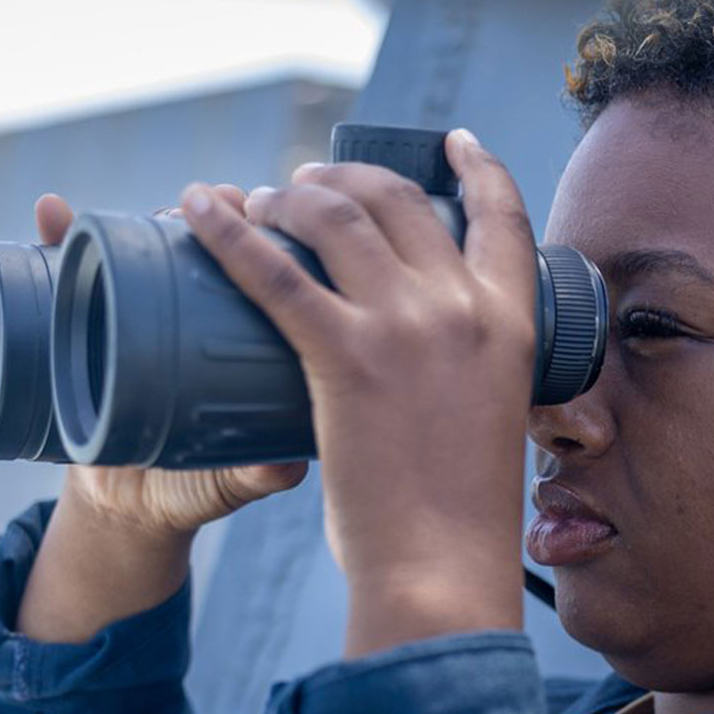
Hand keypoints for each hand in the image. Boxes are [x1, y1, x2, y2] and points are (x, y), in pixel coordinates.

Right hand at [35, 192, 308, 538]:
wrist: (125, 509)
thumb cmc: (190, 487)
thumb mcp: (227, 481)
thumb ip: (258, 475)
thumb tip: (287, 465)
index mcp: (236, 341)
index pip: (259, 270)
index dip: (263, 236)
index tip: (260, 217)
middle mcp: (190, 316)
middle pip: (207, 243)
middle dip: (216, 211)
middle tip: (223, 201)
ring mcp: (135, 315)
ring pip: (139, 247)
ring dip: (144, 212)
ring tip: (158, 207)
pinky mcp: (81, 326)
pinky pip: (64, 277)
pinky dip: (53, 239)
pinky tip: (50, 212)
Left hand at [177, 131, 533, 654]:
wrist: (442, 571)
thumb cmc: (460, 521)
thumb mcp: (486, 427)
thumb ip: (462, 386)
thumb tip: (414, 377)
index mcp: (511, 326)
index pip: (503, 219)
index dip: (478, 168)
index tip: (453, 143)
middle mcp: (464, 309)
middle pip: (399, 200)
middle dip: (345, 179)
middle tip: (305, 188)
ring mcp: (407, 326)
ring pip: (337, 217)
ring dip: (288, 196)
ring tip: (254, 203)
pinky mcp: (346, 355)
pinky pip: (274, 274)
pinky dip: (230, 233)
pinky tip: (202, 210)